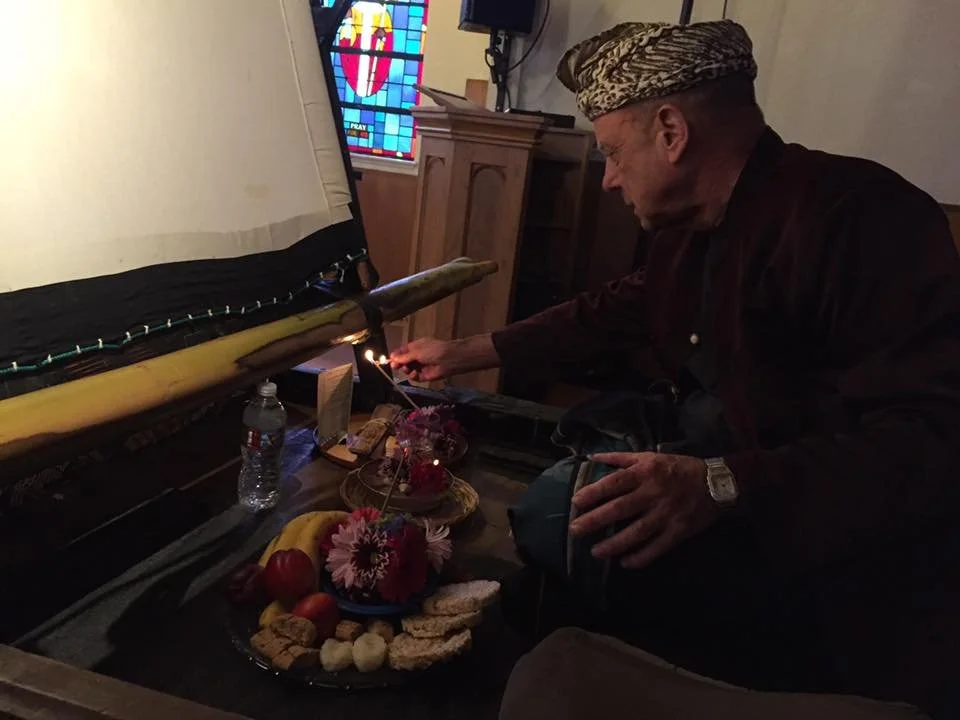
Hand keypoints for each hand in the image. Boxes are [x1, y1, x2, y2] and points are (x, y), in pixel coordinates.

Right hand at [389, 334, 499, 381]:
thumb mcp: (417, 351)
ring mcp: (422, 366)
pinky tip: (414, 374)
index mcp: (416, 347)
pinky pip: (416, 377)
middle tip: (395, 366)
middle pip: (404, 361)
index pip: (403, 351)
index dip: (396, 355)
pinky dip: (414, 376)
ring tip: (407, 369)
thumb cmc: (433, 350)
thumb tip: (392, 357)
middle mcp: (418, 356)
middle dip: (399, 363)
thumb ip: (404, 356)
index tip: (389, 359)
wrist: (450, 359)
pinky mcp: (426, 375)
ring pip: (409, 370)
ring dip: (406, 370)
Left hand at [568, 452, 716, 569]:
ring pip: (636, 532)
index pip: (614, 483)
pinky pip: (658, 547)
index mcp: (645, 472)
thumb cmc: (678, 468)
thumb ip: (621, 458)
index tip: (575, 502)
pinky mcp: (679, 530)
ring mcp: (666, 514)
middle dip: (595, 521)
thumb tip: (593, 457)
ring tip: (595, 552)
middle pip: (620, 509)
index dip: (594, 492)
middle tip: (575, 530)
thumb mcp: (650, 456)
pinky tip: (625, 563)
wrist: (716, 482)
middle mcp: (653, 493)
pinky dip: (642, 557)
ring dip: (614, 544)